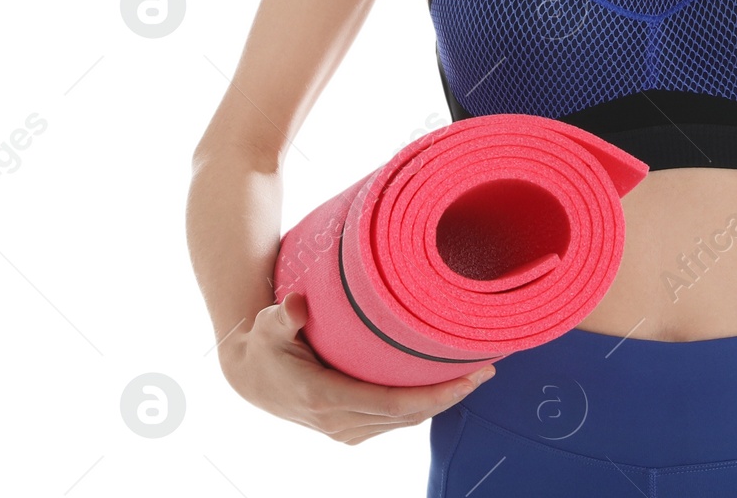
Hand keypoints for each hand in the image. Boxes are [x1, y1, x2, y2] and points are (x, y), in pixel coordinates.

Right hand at [219, 291, 497, 445]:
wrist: (249, 376)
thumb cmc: (266, 343)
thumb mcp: (270, 325)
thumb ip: (284, 316)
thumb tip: (295, 306)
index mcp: (326, 397)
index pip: (395, 404)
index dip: (437, 395)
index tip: (471, 378)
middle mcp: (339, 421)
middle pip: (409, 415)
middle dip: (451, 395)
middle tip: (487, 368)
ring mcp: (345, 430)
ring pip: (405, 422)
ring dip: (441, 402)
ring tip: (475, 374)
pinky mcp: (350, 430)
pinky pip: (395, 422)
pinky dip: (423, 407)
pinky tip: (445, 387)